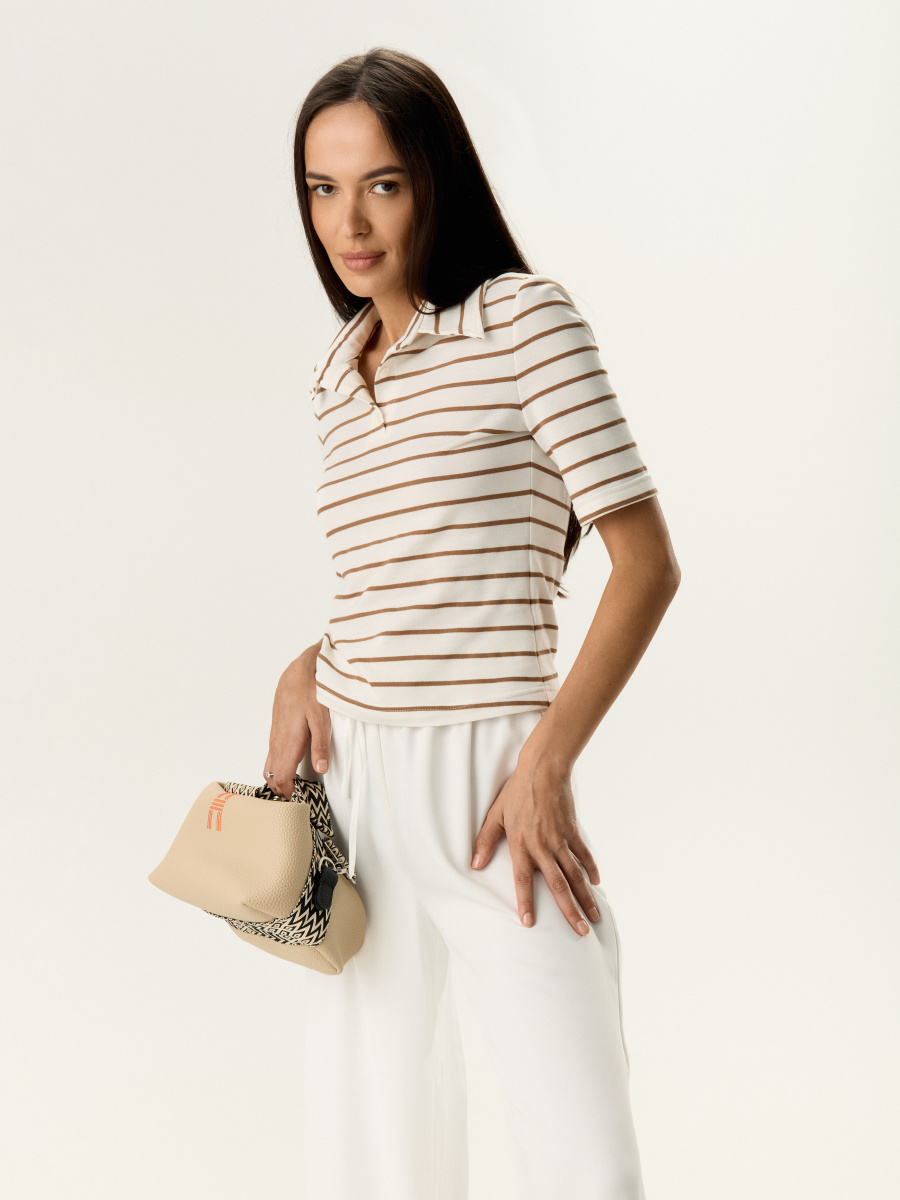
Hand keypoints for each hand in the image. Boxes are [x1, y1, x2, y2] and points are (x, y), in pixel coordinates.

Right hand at [263, 641, 330, 797]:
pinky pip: (271, 755)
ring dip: (277, 780)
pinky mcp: (276, 730)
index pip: (281, 779)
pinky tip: (287, 769)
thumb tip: (321, 769)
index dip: (287, 795)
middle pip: (272, 777)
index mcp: (288, 743)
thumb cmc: (311, 692)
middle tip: (294, 803)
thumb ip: (321, 745)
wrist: (299, 671)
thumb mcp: (322, 718)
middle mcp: (278, 742)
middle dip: (281, 792)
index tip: (296, 806)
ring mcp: (275, 736)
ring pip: (269, 766)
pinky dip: (276, 767)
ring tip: (290, 791)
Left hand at [470, 749, 601, 935]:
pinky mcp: (573, 831)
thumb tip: (475, 865)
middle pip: (558, 886)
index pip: (523, 880)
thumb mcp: (495, 815)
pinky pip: (584, 855)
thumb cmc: (516, 792)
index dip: (525, 903)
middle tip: (579, 933)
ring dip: (585, 898)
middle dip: (569, 912)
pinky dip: (591, 870)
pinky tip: (596, 884)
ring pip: (575, 875)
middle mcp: (543, 847)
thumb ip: (485, 841)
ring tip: (594, 918)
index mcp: (521, 845)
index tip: (529, 924)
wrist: (543, 770)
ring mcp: (561, 840)